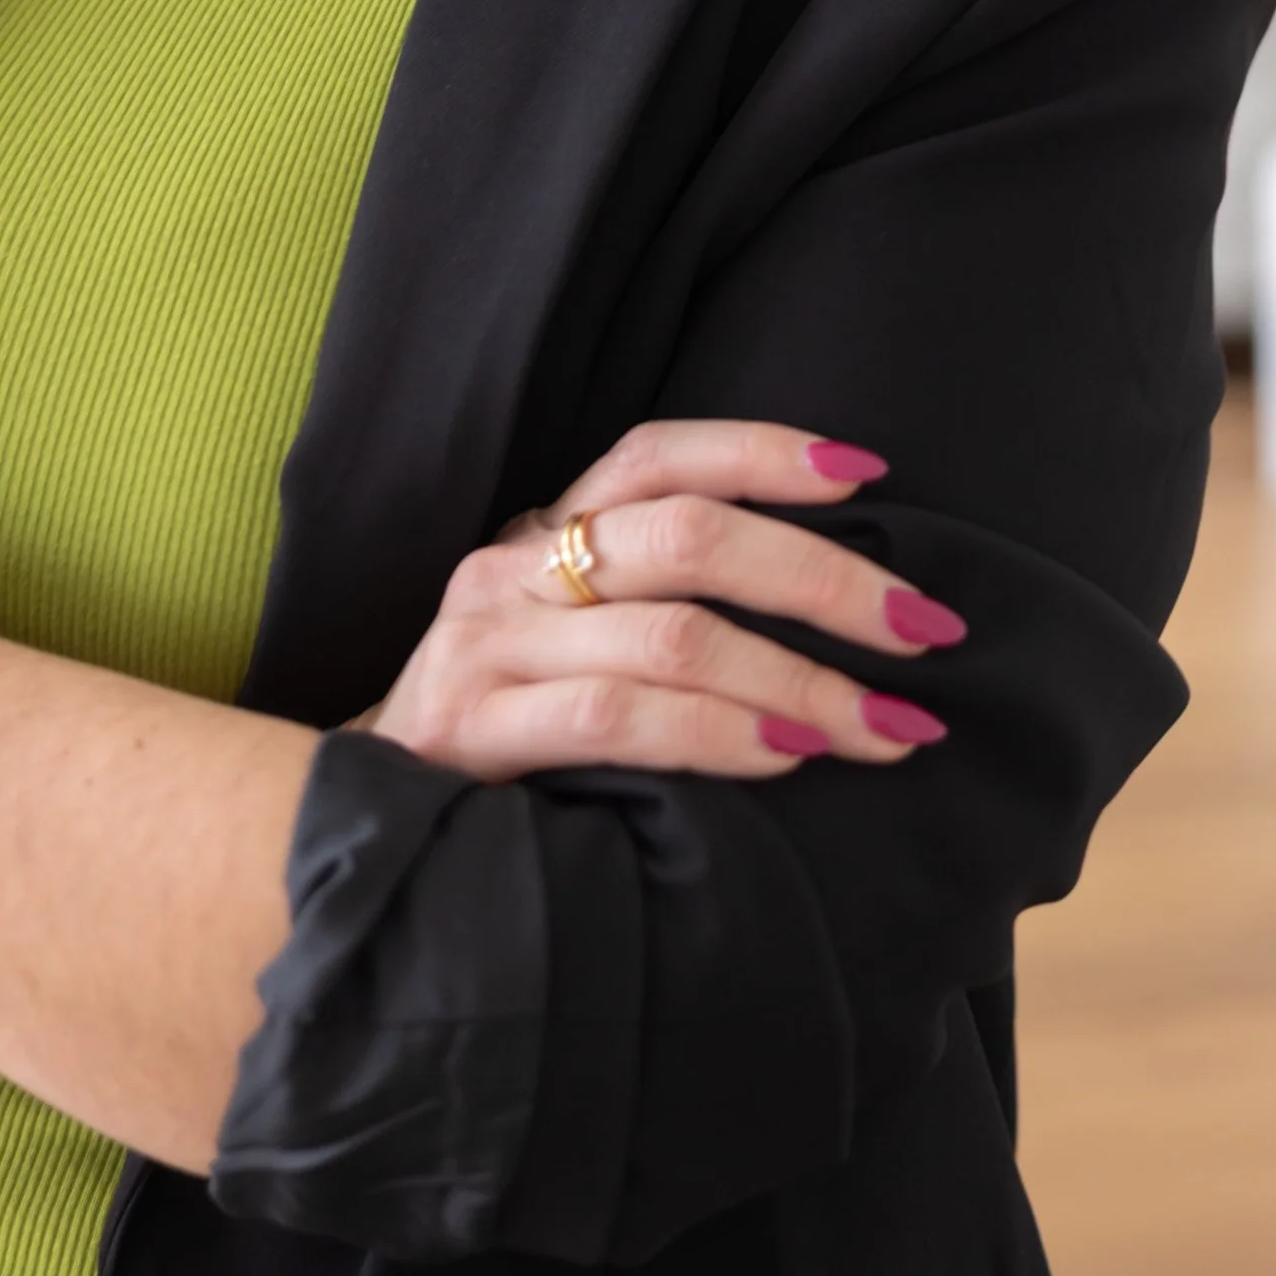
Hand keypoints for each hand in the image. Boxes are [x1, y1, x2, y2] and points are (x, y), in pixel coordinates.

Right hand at [364, 418, 959, 779]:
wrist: (350, 825)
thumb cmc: (503, 735)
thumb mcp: (566, 644)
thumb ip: (657, 608)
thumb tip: (837, 614)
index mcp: (544, 530)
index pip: (658, 452)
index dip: (763, 450)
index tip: (868, 469)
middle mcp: (510, 568)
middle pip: (688, 534)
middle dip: (823, 579)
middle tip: (926, 630)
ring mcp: (485, 644)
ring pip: (673, 631)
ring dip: (800, 679)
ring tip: (887, 724)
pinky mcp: (468, 730)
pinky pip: (619, 717)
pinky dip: (720, 733)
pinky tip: (788, 756)